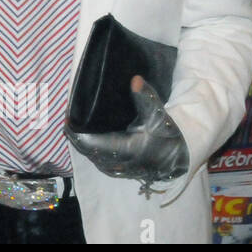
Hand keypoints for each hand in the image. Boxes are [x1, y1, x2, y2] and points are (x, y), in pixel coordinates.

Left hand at [67, 76, 188, 187]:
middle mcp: (123, 163)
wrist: (185, 152)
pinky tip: (89, 143)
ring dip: (84, 147)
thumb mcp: (158, 113)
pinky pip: (103, 164)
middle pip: (90, 153)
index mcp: (128, 149)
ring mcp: (124, 170)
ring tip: (74, 131)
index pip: (93, 144)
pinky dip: (94, 153)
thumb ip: (145, 96)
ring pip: (96, 160)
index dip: (77, 134)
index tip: (67, 122)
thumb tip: (135, 79)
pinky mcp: (126, 172)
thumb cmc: (169, 132)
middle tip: (68, 122)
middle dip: (78, 139)